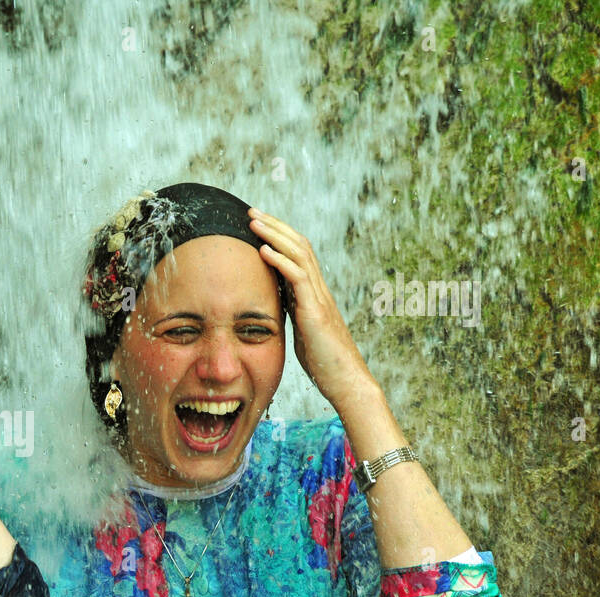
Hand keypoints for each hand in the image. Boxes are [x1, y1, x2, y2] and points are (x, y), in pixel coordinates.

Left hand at [248, 209, 378, 409]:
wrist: (347, 382)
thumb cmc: (325, 364)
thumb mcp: (302, 333)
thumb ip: (293, 314)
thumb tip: (277, 305)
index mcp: (315, 294)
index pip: (299, 254)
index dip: (280, 236)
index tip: (259, 225)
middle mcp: (319, 290)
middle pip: (299, 245)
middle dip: (275, 226)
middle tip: (252, 212)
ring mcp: (319, 299)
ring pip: (299, 255)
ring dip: (274, 235)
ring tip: (254, 221)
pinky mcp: (316, 312)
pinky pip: (298, 278)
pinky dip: (280, 261)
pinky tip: (263, 250)